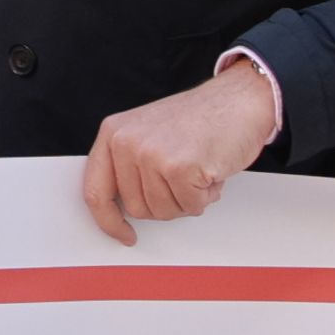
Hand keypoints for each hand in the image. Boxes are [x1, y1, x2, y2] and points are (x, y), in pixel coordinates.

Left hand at [79, 54, 283, 242]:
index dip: (108, 221)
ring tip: (197, 168)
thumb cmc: (200, 118)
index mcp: (113, 133)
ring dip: (187, 199)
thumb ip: (128, 165)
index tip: (122, 234)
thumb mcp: (148, 133)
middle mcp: (126, 142)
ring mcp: (151, 154)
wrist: (239, 99)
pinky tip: (210, 168)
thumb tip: (120, 206)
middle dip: (165, 202)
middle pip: (136, 208)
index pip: (95, 191)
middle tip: (182, 177)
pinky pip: (190, 206)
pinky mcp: (179, 167)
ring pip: (163, 211)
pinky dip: (206, 195)